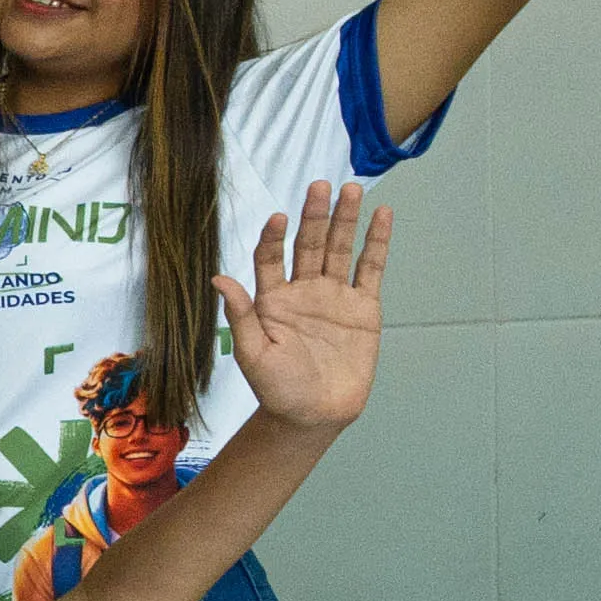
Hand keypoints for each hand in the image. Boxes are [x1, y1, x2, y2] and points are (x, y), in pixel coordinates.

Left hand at [220, 183, 394, 434]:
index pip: (270, 258)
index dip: (273, 238)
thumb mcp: (252, 354)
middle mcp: (303, 291)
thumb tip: (218, 278)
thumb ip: (240, 315)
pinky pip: (371, 269)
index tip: (277, 219)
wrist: (314, 415)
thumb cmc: (277, 389)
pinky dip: (377, 243)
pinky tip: (381, 216)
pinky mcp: (363, 308)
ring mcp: (334, 296)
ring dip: (345, 220)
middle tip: (319, 185)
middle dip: (314, 215)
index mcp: (271, 300)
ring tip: (351, 189)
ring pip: (340, 249)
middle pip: (309, 245)